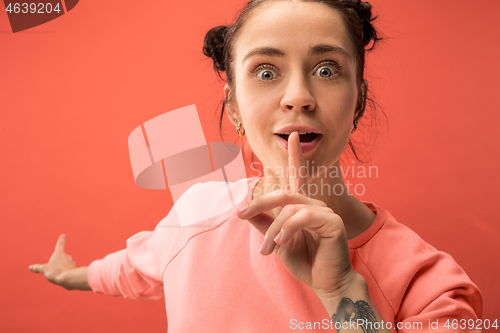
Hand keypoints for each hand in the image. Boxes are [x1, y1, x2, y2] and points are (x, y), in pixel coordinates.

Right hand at [29, 234, 77, 289]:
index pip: (60, 244)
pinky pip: (70, 270)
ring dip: (62, 268)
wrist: (68, 279)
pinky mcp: (75, 269)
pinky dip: (67, 273)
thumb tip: (31, 267)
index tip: (63, 235)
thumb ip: (38, 268)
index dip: (61, 240)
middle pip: (61, 257)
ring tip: (59, 275)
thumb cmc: (56, 272)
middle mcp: (67, 256)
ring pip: (66, 264)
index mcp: (59, 254)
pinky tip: (65, 278)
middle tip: (54, 270)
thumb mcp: (44, 270)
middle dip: (58, 262)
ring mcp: (71, 262)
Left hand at [237, 132, 357, 295]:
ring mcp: (324, 211)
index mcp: (302, 206)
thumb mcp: (277, 242)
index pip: (296, 177)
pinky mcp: (331, 221)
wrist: (325, 282)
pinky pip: (302, 217)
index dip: (294, 157)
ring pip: (289, 208)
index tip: (291, 137)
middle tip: (241, 213)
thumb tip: (244, 211)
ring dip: (274, 229)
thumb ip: (264, 225)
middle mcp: (314, 204)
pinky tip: (282, 242)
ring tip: (268, 248)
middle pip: (283, 193)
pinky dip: (288, 229)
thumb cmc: (305, 261)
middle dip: (260, 202)